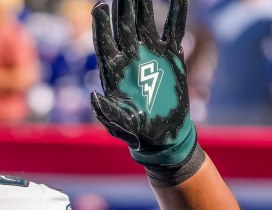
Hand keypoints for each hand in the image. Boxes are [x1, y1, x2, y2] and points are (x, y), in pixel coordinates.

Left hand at [90, 0, 195, 165]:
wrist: (162, 134)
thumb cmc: (136, 132)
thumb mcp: (120, 125)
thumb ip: (107, 112)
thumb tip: (94, 97)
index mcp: (114, 71)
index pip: (104, 42)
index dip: (102, 24)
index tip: (100, 6)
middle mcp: (130, 57)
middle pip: (123, 25)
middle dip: (123, 5)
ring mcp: (150, 53)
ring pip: (145, 21)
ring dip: (144, 3)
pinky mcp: (171, 56)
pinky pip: (174, 30)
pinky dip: (177, 13)